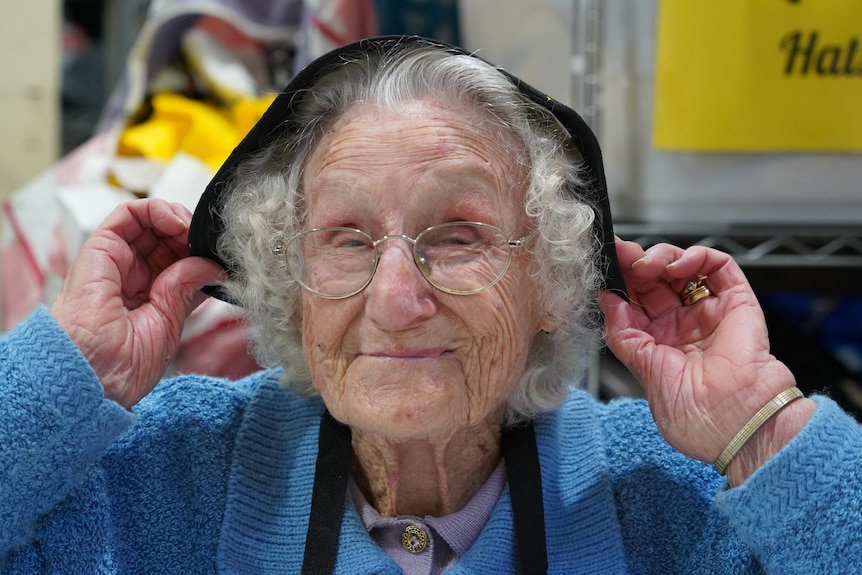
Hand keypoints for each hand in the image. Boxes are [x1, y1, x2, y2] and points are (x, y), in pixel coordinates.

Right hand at [51, 199, 223, 407]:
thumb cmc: (121, 365)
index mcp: (149, 297)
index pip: (180, 262)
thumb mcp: (168, 323)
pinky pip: (127, 215)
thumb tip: (213, 266)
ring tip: (193, 232)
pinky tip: (175, 223)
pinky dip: (155, 210)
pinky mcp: (100, 249)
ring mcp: (117, 262)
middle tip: (210, 242)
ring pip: (149, 223)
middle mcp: (132, 276)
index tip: (220, 258)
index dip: (200, 253)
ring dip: (177, 218)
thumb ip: (187, 288)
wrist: (90, 375)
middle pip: (167, 239)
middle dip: (192, 234)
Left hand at [600, 238, 813, 481]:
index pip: (637, 299)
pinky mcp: (736, 300)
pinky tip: (677, 267)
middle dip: (635, 262)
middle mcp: (683, 323)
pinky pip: (718, 266)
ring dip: (661, 257)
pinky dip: (696, 256)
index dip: (621, 280)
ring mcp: (709, 310)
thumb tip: (605, 299)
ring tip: (646, 266)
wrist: (733, 421)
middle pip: (656, 279)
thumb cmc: (694, 412)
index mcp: (660, 341)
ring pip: (683, 267)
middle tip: (621, 255)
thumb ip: (622, 330)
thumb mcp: (641, 367)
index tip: (605, 265)